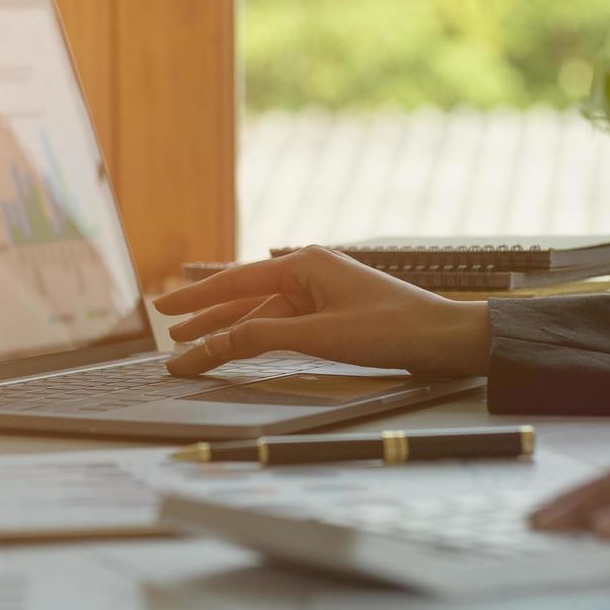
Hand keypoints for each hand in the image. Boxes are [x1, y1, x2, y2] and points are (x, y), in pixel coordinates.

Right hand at [152, 246, 491, 376]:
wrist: (448, 339)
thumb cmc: (391, 330)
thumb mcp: (317, 337)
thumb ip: (257, 339)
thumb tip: (207, 346)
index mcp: (304, 263)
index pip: (234, 281)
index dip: (195, 300)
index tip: (161, 311)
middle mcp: (310, 271)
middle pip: (243, 294)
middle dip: (204, 312)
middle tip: (166, 326)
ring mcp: (322, 292)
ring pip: (261, 311)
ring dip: (227, 328)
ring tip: (192, 342)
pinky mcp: (334, 314)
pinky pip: (283, 322)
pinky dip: (256, 334)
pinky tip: (240, 342)